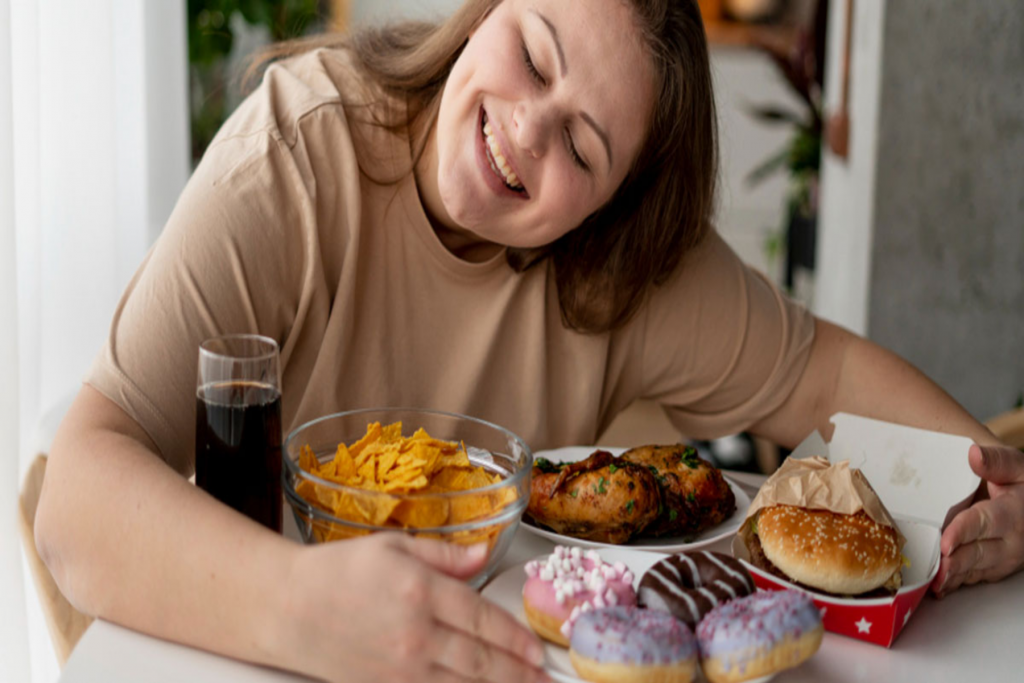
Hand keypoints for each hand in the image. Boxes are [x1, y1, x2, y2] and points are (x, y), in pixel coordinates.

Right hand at [277, 533, 548, 682]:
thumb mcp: (394, 546)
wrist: (285, 607)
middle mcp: (414, 634)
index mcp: (420, 592)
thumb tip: (485, 554)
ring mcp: (399, 669)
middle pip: (480, 660)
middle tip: (543, 679)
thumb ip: (445, 554)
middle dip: (518, 672)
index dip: (515, 637)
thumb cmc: (335, 572)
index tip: (536, 648)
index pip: (483, 619)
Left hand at [933, 444, 1023, 596]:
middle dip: (955, 563)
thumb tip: (974, 454)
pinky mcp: (997, 567)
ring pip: (976, 570)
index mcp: (1012, 514)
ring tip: (932, 583)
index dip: (962, 533)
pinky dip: (956, 583)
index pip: (983, 523)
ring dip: (954, 578)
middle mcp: (1010, 541)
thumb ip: (995, 461)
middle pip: (978, 554)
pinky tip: (939, 587)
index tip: (944, 542)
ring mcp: (1004, 558)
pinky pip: (975, 577)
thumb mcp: (1016, 466)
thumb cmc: (1023, 484)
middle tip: (934, 570)